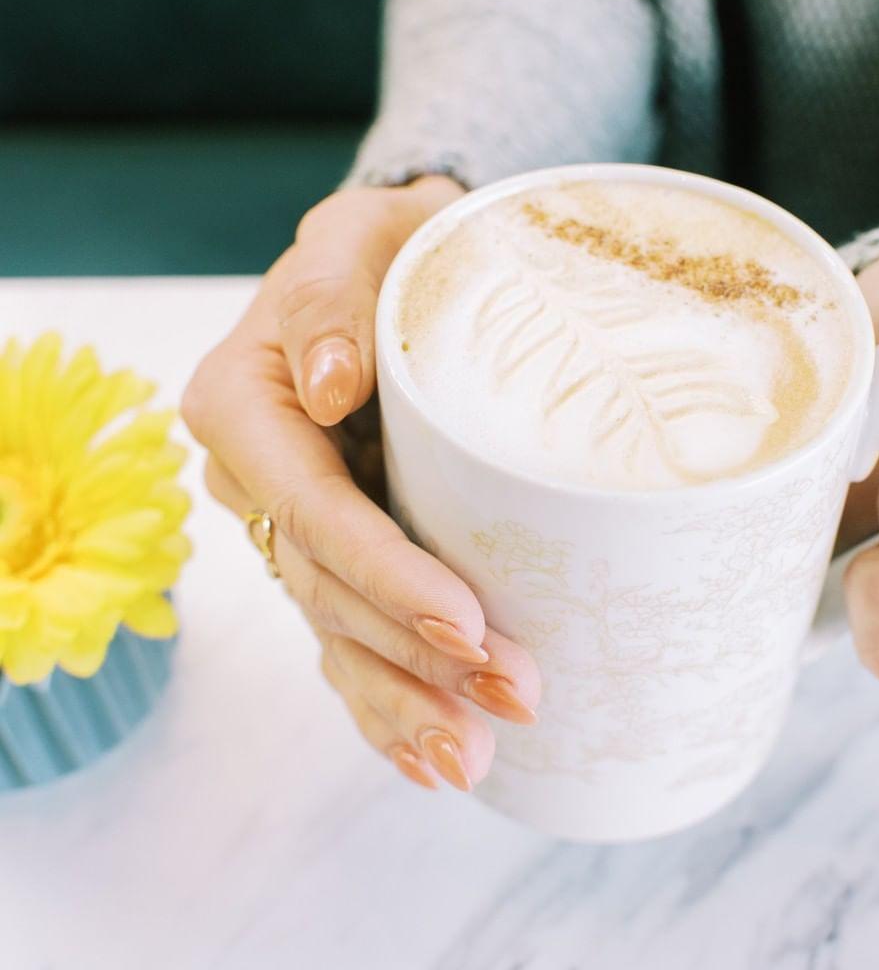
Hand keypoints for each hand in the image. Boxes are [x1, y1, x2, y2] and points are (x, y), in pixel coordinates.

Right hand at [182, 177, 541, 790]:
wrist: (407, 266)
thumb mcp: (360, 238)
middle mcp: (258, 478)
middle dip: (415, 656)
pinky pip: (349, 639)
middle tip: (514, 698)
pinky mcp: (337, 552)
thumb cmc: (391, 246)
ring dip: (407, 702)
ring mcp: (294, 524)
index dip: (385, 577)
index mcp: (244, 407)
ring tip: (474, 759)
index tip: (467, 625)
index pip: (313, 510)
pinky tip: (431, 756)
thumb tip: (325, 389)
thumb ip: (329, 299)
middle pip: (329, 589)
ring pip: (337, 633)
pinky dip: (387, 702)